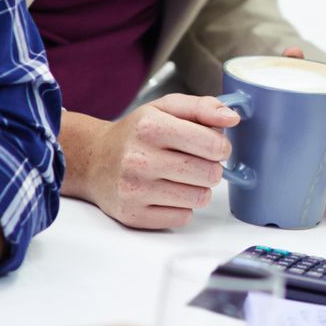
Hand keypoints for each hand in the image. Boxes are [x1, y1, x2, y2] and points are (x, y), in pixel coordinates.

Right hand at [74, 95, 238, 229]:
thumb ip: (202, 107)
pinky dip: (182, 206)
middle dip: (210, 168)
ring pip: (199, 198)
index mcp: (150, 126)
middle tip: (194, 162)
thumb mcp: (165, 108)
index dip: (221, 146)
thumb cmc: (135, 134)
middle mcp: (139, 158)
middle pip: (210, 174)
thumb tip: (231, 118)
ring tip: (180, 177)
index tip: (213, 146)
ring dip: (198, 188)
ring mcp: (134, 190)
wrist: (94, 161)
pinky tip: (167, 193)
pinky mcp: (133, 215)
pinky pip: (183, 217)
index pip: (213, 144)